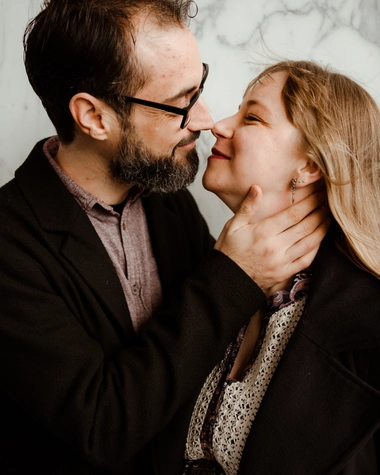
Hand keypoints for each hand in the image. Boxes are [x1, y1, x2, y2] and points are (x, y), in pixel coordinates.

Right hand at [215, 186, 329, 295]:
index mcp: (263, 232)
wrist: (227, 281)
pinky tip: (320, 238)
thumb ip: (246, 207)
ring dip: (322, 228)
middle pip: (305, 226)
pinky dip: (316, 248)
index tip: (317, 193)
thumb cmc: (228, 252)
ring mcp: (282, 262)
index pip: (293, 214)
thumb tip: (257, 188)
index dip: (309, 202)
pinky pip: (306, 260)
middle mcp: (275, 247)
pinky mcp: (285, 273)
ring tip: (328, 217)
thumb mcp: (232, 226)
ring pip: (309, 242)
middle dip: (319, 211)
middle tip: (327, 201)